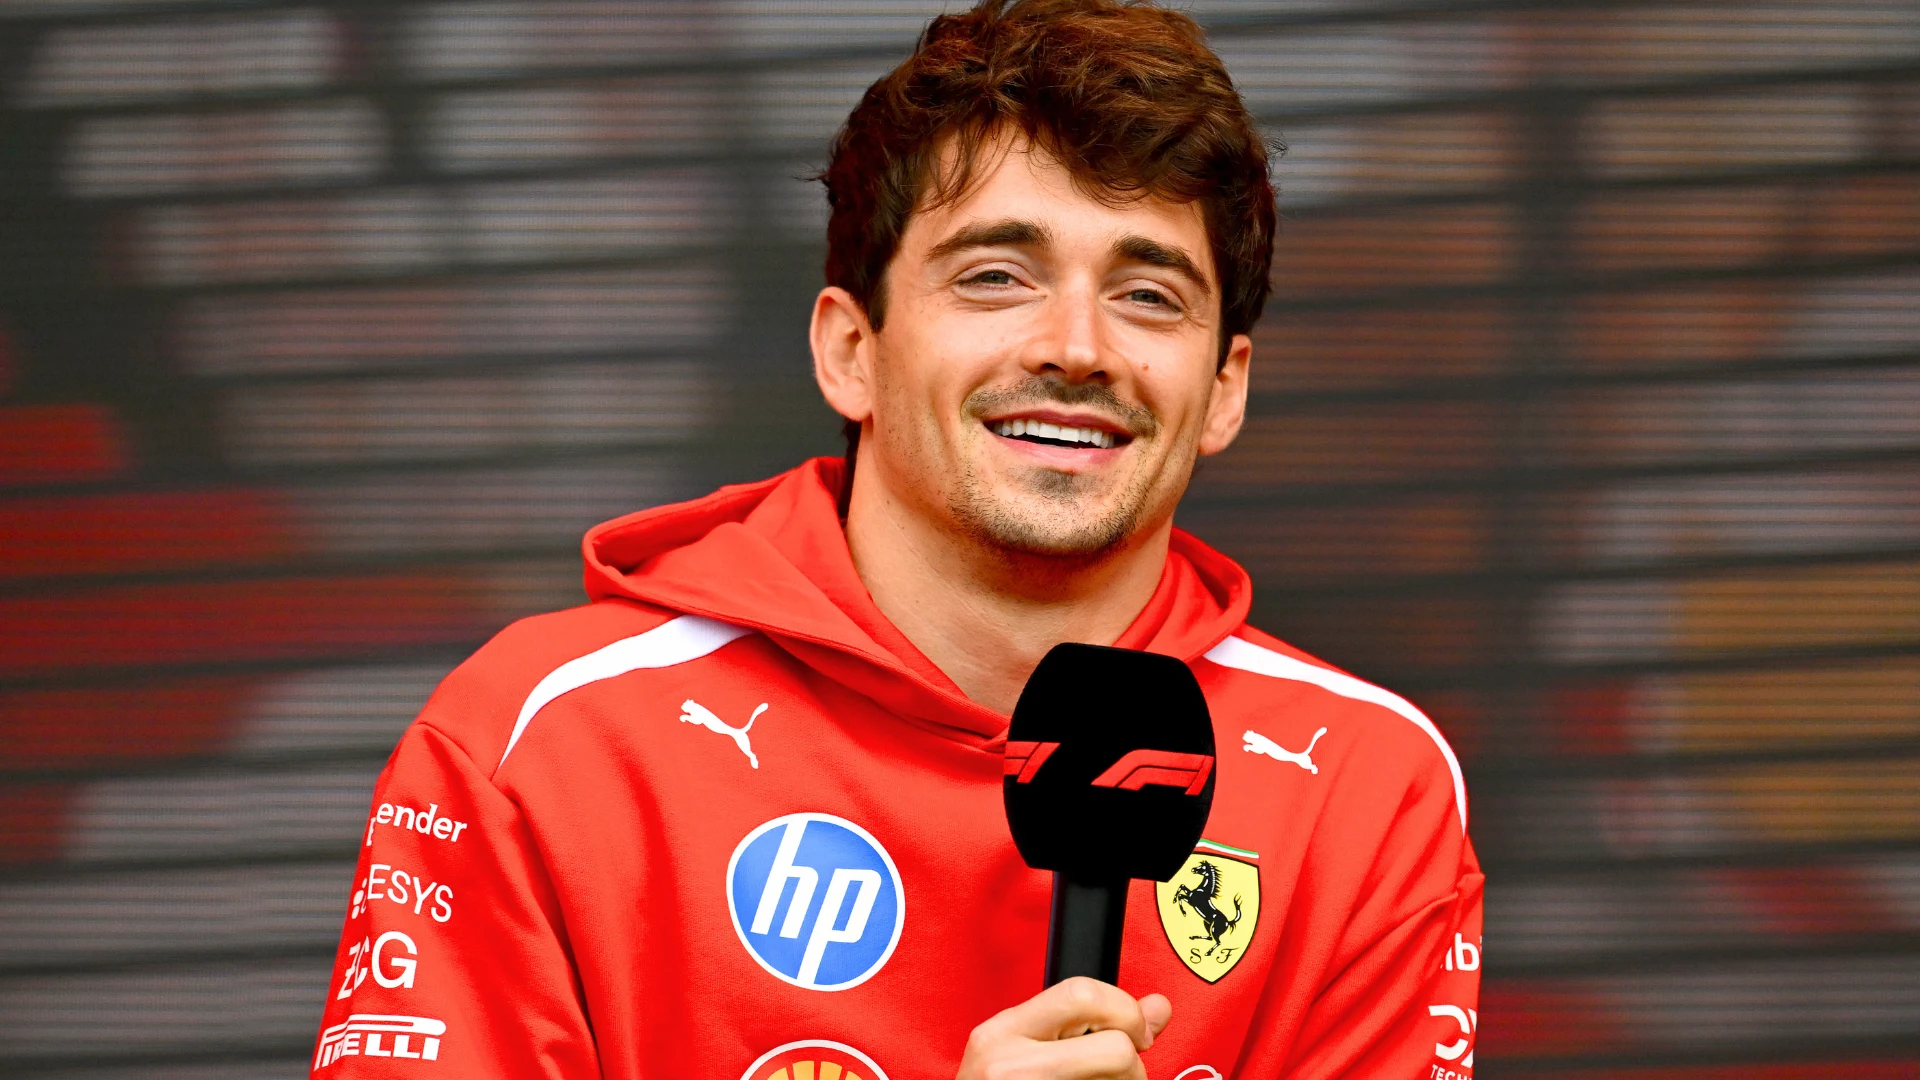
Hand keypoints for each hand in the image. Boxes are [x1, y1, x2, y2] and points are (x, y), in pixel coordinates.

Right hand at [957, 977, 1172, 1079]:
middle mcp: (1011, 1066)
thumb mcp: (1027, 1047)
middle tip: (1120, 1075)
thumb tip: (1159, 1007)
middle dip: (1133, 1064)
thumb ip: (1089, 1021)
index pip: (1083, 995)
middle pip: (1115, 1049)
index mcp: (1003, 1032)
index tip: (1136, 1032)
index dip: (1126, 1011)